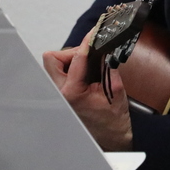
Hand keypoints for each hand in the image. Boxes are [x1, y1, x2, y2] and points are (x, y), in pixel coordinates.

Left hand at [43, 31, 132, 151]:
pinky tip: (86, 73)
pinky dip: (72, 67)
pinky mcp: (61, 94)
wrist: (110, 136)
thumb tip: (104, 48)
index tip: (95, 32)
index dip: (87, 42)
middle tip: (89, 54)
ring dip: (71, 59)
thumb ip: (108, 65)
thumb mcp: (116, 88)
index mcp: (73, 92)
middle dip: (70, 52)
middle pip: (52, 59)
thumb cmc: (113, 117)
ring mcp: (59, 94)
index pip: (77, 58)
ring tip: (90, 65)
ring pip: (54, 65)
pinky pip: (60, 73)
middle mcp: (61, 93)